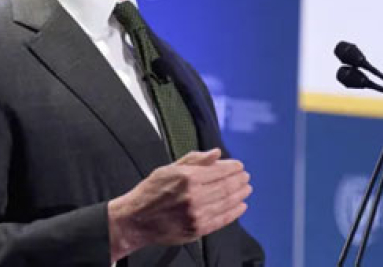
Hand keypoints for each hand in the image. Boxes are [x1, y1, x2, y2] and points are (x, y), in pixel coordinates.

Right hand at [108, 148, 251, 261]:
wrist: (136, 220)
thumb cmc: (151, 192)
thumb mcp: (168, 169)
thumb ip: (194, 160)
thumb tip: (216, 153)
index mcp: (187, 178)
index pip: (219, 171)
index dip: (233, 168)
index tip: (239, 166)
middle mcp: (194, 196)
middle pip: (226, 186)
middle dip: (239, 180)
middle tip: (246, 177)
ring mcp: (197, 214)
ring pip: (227, 202)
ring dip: (240, 195)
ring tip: (246, 189)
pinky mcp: (198, 229)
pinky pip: (222, 219)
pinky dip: (235, 212)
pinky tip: (240, 206)